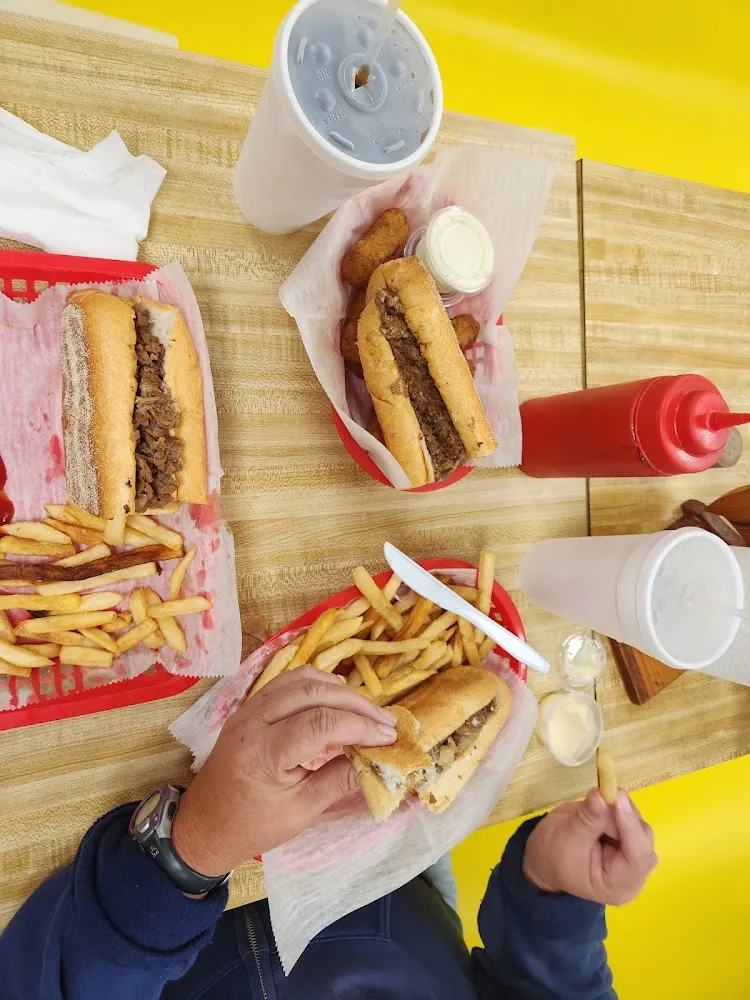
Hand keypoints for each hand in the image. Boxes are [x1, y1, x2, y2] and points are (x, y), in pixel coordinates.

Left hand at [171, 667, 396, 875]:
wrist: (204, 825)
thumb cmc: (252, 826)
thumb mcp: (301, 812)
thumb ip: (339, 780)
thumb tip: (380, 760)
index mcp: (262, 753)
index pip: (321, 723)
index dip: (360, 726)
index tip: (389, 737)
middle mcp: (252, 721)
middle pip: (312, 692)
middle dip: (356, 703)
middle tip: (386, 721)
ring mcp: (248, 709)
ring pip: (300, 679)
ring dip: (338, 689)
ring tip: (367, 710)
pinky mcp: (249, 706)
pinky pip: (287, 682)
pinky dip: (317, 685)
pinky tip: (337, 700)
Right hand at [522, 788, 656, 904]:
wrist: (544, 858)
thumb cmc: (552, 856)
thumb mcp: (566, 837)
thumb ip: (588, 818)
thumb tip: (602, 795)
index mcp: (618, 885)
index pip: (638, 857)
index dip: (631, 826)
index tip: (618, 799)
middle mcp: (633, 874)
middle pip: (642, 840)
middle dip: (622, 816)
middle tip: (601, 797)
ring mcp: (632, 857)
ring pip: (638, 825)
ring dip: (618, 810)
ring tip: (594, 808)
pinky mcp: (628, 841)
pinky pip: (631, 820)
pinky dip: (617, 809)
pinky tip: (600, 808)